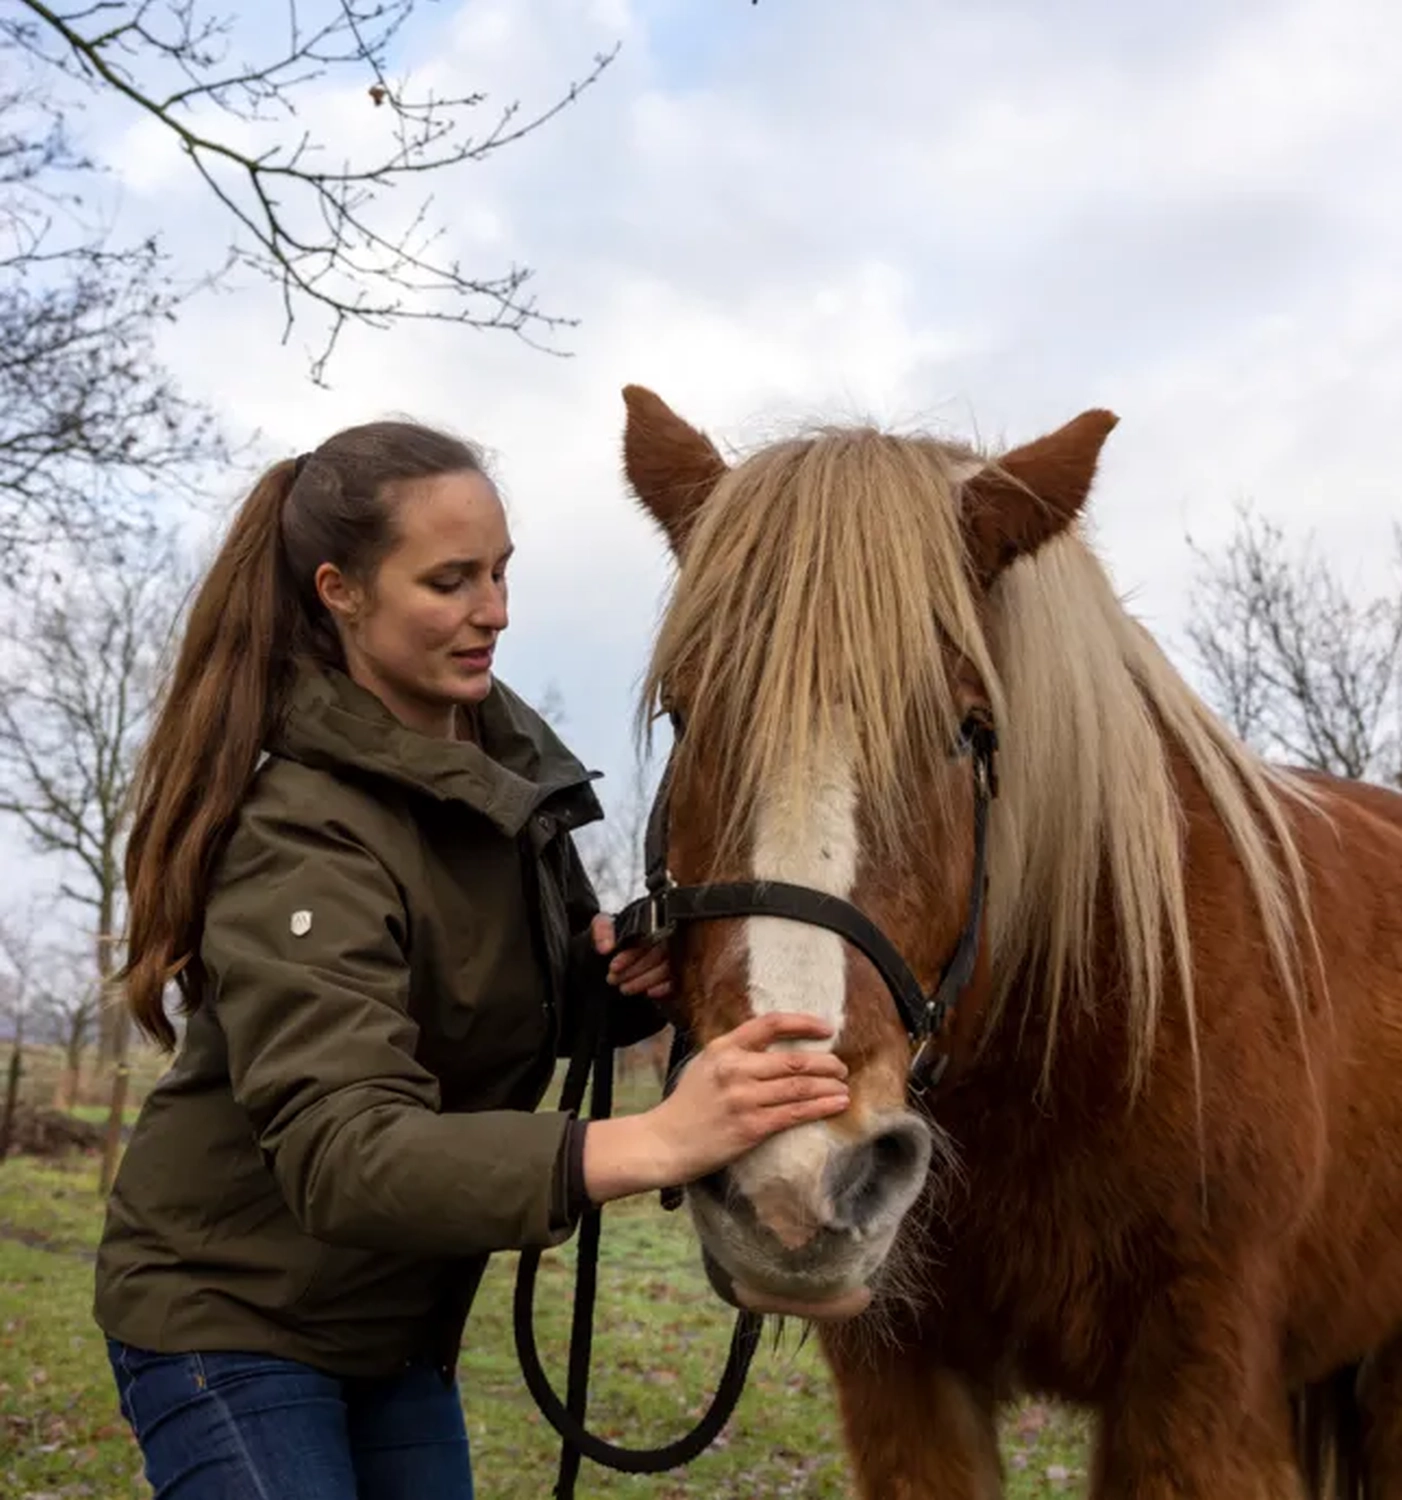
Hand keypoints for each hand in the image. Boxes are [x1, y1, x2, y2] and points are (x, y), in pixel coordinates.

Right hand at [581, 1012, 849, 1203]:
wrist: (664, 1142)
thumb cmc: (687, 1104)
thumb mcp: (705, 1064)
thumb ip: (736, 1052)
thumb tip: (774, 1045)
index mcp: (724, 1048)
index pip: (770, 1024)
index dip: (803, 1023)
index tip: (826, 1028)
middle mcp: (735, 1069)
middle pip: (794, 1060)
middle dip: (826, 1062)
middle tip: (841, 1067)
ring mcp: (743, 1099)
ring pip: (800, 1087)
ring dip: (829, 1086)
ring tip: (844, 1087)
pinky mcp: (750, 1127)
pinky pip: (795, 1114)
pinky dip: (821, 1107)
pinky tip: (837, 1105)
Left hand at [590, 912, 670, 999]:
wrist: (622, 940)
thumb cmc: (618, 932)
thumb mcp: (605, 924)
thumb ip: (602, 929)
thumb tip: (605, 947)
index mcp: (654, 922)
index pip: (646, 939)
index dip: (630, 956)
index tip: (614, 967)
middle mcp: (669, 936)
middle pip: (657, 956)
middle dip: (634, 971)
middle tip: (615, 979)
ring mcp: (676, 952)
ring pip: (667, 968)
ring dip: (645, 981)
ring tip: (625, 988)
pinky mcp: (679, 968)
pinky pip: (678, 979)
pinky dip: (665, 988)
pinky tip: (650, 992)